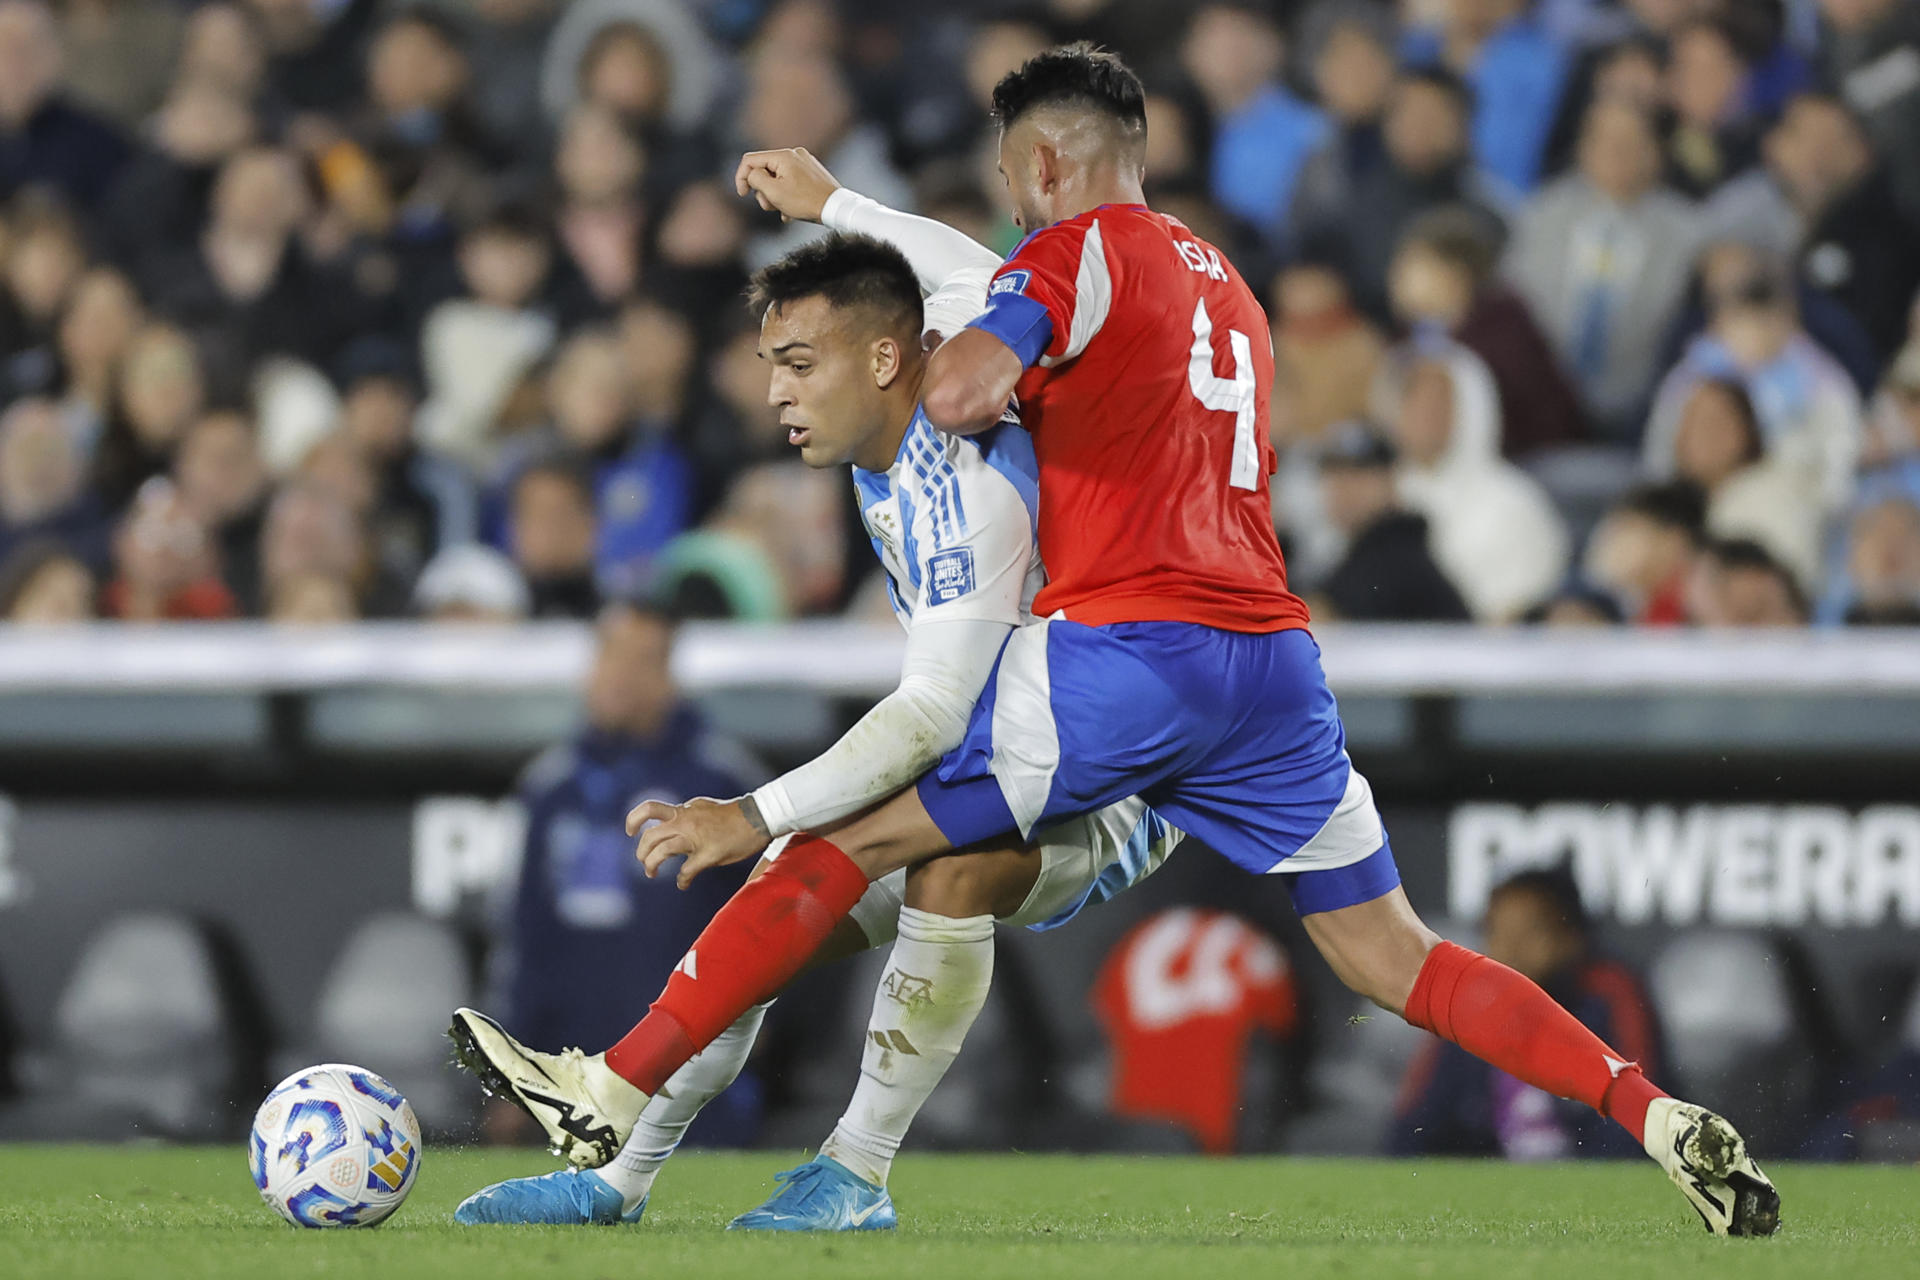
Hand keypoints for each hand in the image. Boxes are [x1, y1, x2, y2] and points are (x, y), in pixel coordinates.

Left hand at [627, 796, 770, 888]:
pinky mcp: (708, 854)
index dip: (634, 820)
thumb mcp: (705, 806)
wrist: (759, 816)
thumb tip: (679, 817)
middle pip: (650, 835)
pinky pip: (686, 871)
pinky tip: (683, 884)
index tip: (630, 831)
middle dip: (641, 852)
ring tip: (651, 874)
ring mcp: (695, 838)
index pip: (651, 810)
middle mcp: (685, 821)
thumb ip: (689, 813)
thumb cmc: (734, 814)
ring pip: (661, 851)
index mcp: (684, 810)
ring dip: (652, 865)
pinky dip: (682, 880)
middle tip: (643, 862)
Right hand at [733, 147, 840, 223]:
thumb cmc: (806, 202)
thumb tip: (751, 174)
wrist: (836, 209)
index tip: (742, 194)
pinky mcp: (811, 172)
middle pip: (764, 169)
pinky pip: (790, 181)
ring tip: (783, 209)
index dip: (741, 177)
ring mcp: (804, 162)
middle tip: (770, 206)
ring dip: (775, 195)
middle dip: (763, 190)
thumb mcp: (774, 192)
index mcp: (783, 155)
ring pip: (777, 177)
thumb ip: (755, 179)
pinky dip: (787, 196)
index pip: (750, 160)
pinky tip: (791, 211)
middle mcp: (794, 154)